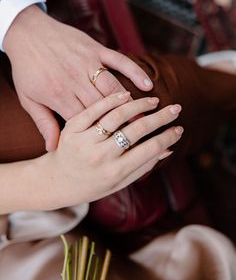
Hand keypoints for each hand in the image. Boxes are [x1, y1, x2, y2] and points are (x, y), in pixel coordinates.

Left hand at [3, 5, 152, 151]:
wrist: (26, 32)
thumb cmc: (27, 68)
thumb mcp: (28, 98)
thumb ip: (43, 123)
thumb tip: (53, 148)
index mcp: (59, 95)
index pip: (85, 121)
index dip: (101, 136)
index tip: (116, 148)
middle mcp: (76, 80)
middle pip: (103, 107)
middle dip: (121, 123)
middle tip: (139, 137)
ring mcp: (88, 63)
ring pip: (113, 87)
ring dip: (131, 103)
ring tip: (146, 118)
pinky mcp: (96, 49)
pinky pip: (119, 60)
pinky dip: (134, 72)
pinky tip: (147, 85)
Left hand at [40, 92, 182, 209]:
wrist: (56, 181)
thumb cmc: (91, 184)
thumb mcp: (119, 182)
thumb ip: (143, 166)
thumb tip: (168, 149)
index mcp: (115, 172)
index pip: (150, 149)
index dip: (168, 137)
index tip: (179, 128)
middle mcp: (101, 156)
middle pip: (137, 130)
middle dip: (161, 117)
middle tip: (175, 109)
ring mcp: (85, 141)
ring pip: (117, 116)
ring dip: (140, 105)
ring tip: (154, 100)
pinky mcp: (72, 128)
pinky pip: (95, 109)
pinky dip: (113, 100)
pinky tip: (127, 95)